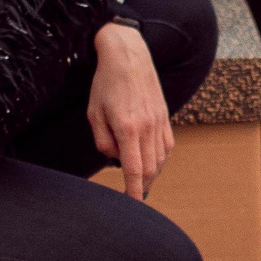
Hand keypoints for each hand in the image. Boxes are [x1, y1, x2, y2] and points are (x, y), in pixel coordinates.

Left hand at [88, 21, 172, 200]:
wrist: (128, 55)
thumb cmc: (106, 83)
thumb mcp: (94, 113)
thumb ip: (103, 141)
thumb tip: (115, 158)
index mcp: (127, 127)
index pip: (133, 170)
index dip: (133, 192)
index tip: (132, 206)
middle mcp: (147, 127)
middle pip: (150, 169)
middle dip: (142, 187)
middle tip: (132, 198)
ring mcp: (159, 121)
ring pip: (160, 159)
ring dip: (151, 175)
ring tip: (140, 181)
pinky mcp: (165, 115)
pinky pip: (167, 146)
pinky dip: (160, 159)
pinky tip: (151, 162)